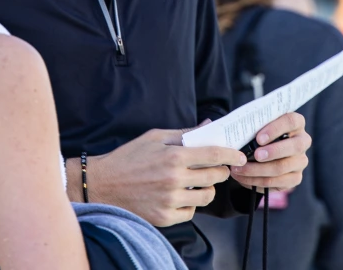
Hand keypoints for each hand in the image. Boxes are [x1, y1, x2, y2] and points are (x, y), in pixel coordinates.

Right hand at [82, 128, 246, 226]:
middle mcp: (174, 179)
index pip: (214, 155)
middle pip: (215, 177)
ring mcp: (170, 200)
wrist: (102, 184)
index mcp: (173, 156)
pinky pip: (191, 211)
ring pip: (207, 197)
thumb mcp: (154, 137)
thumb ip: (184, 133)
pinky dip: (190, 203)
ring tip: (196, 182)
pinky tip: (180, 195)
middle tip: (216, 168)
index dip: (231, 155)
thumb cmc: (129, 157)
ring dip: (207, 189)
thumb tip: (208, 125)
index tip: (240, 157)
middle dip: (221, 171)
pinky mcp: (165, 217)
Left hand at [230, 112, 310, 190]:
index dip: (275, 129)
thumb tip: (241, 135)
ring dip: (259, 170)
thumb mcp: (259, 125)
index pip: (291, 121)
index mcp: (296, 122)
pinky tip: (243, 178)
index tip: (259, 138)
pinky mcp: (295, 178)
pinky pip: (277, 182)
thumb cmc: (258, 133)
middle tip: (255, 155)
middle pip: (294, 146)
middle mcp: (302, 141)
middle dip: (273, 152)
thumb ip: (255, 126)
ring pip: (283, 167)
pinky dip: (257, 181)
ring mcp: (300, 161)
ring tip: (240, 169)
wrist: (262, 151)